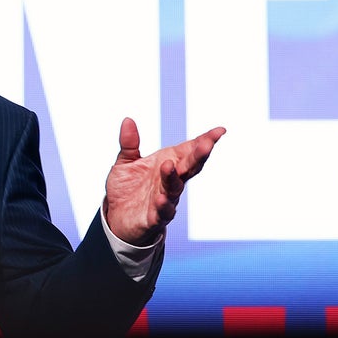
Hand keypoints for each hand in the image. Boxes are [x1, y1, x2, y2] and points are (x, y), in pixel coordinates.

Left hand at [103, 117, 225, 245]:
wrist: (117, 218)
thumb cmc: (127, 189)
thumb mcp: (125, 163)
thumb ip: (129, 144)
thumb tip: (128, 120)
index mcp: (168, 163)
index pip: (190, 150)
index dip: (205, 140)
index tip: (220, 130)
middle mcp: (171, 180)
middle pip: (189, 167)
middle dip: (198, 156)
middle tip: (207, 144)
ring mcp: (165, 199)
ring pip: (175, 188)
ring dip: (173, 177)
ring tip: (168, 165)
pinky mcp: (155, 217)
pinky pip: (162, 212)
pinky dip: (163, 205)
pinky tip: (160, 199)